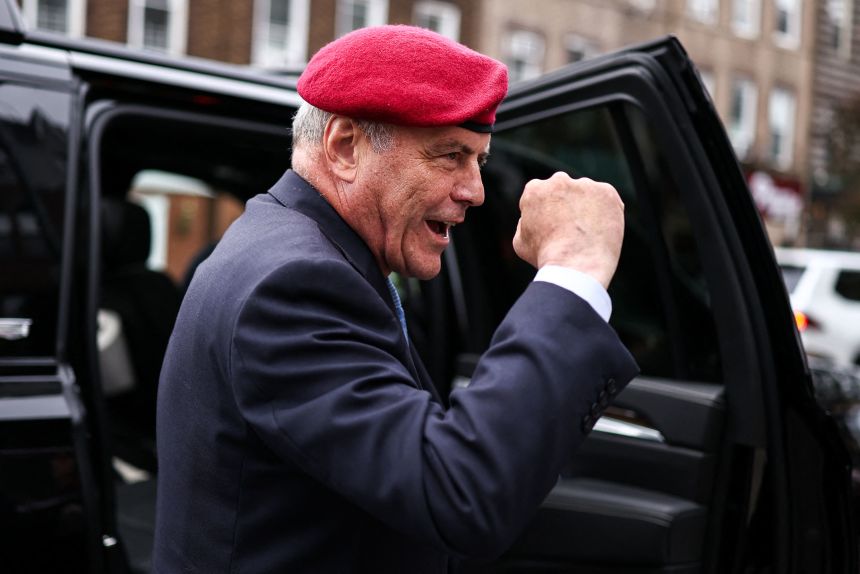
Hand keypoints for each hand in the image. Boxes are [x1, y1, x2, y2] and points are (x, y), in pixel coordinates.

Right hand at [512, 172, 624, 288]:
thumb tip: (532, 218)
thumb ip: (525, 222)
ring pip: (586, 193)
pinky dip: (606, 211)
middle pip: (563, 189)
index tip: (551, 226)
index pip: (540, 194)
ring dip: (586, 207)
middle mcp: (559, 180)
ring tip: (587, 233)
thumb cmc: (546, 256)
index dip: (545, 211)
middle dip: (566, 203)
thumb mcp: (520, 242)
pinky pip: (606, 199)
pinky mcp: (607, 192)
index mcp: (535, 189)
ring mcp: (585, 185)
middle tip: (571, 228)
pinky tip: (600, 230)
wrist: (576, 265)